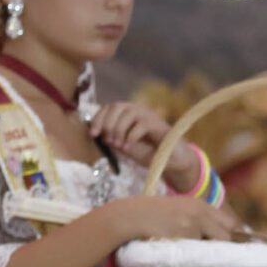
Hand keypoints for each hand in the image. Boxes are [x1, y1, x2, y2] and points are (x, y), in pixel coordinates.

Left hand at [88, 101, 204, 190]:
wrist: (173, 160)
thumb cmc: (148, 151)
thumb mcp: (125, 146)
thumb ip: (113, 139)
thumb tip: (98, 134)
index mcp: (128, 114)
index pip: (109, 107)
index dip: (98, 118)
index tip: (93, 134)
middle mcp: (138, 111)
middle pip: (117, 106)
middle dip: (108, 123)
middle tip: (108, 140)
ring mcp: (149, 116)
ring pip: (128, 113)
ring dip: (118, 130)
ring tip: (118, 145)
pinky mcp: (159, 125)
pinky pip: (141, 125)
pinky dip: (130, 137)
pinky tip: (128, 147)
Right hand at [105, 193, 241, 245]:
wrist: (129, 217)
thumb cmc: (150, 216)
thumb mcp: (178, 210)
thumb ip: (197, 219)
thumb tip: (221, 238)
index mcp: (199, 204)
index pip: (230, 222)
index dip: (229, 236)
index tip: (224, 246)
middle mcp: (200, 212)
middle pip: (227, 235)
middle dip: (221, 246)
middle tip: (209, 254)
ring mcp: (193, 225)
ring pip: (214, 246)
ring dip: (207, 253)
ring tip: (191, 254)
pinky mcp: (185, 237)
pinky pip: (199, 253)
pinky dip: (194, 257)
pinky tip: (181, 254)